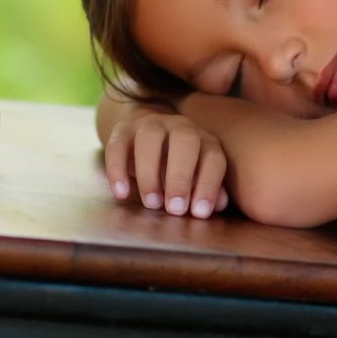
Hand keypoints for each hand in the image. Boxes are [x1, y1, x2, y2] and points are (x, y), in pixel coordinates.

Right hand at [103, 108, 230, 218]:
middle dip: (180, 177)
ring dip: (150, 173)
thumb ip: (208, 189)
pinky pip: (117, 145)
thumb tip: (218, 205)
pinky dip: (117, 169)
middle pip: (185, 141)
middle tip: (175, 209)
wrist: (143, 137)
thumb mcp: (195, 178)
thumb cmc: (177, 166)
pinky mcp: (123, 129)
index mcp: (204, 141)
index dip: (209, 185)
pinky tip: (122, 193)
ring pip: (150, 138)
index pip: (213, 158)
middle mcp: (181, 127)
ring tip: (151, 204)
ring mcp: (151, 124)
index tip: (199, 213)